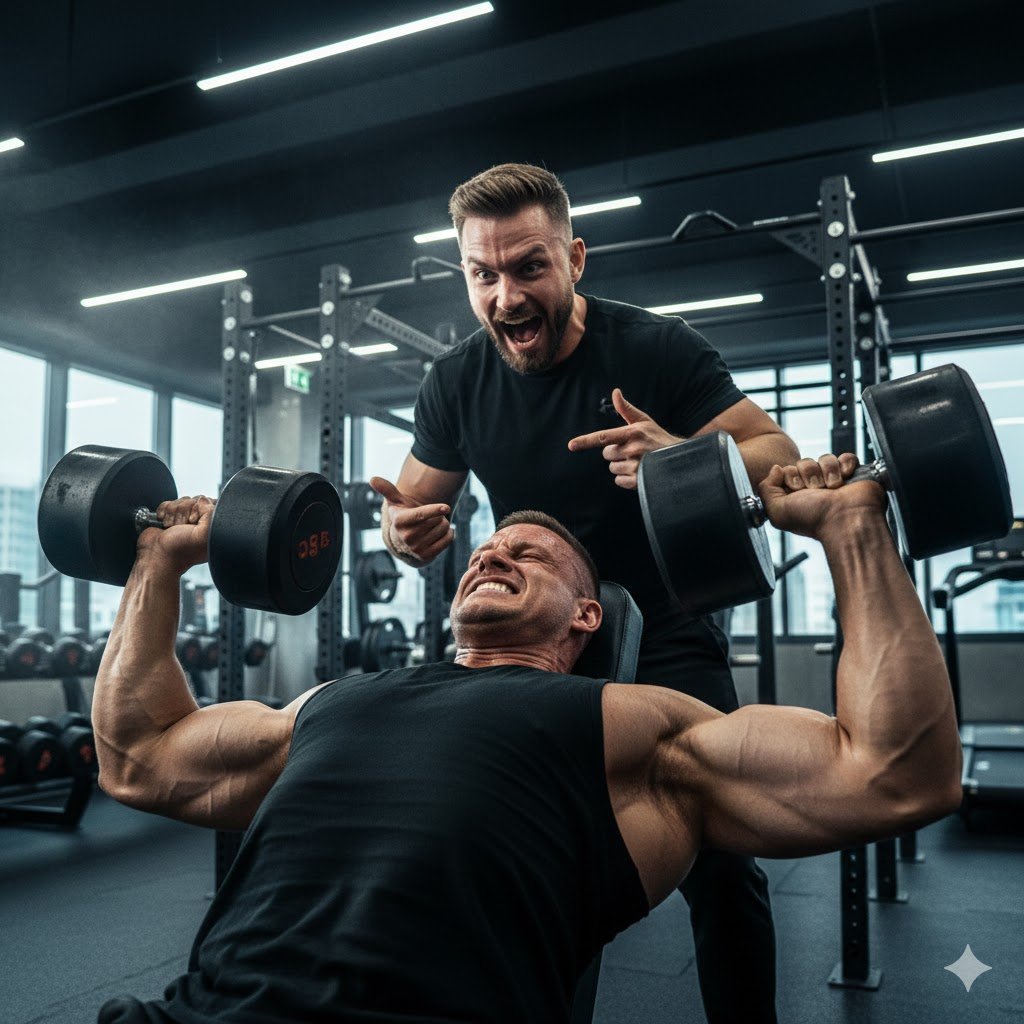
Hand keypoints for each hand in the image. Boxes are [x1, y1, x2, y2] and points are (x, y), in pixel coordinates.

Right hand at [138, 496, 214, 574]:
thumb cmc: (180, 550)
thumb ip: (211, 514)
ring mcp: (185, 519)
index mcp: (212, 526)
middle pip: (195, 499)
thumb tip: (203, 499)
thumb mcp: (203, 534)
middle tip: (182, 527)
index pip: (212, 503)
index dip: (201, 509)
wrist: (156, 556)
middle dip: (185, 512)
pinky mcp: (170, 516)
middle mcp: (200, 522)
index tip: (194, 522)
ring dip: (173, 514)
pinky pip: (168, 502)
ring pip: (181, 500)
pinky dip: (163, 512)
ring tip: (172, 528)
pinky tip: (164, 524)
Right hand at [370, 476, 453, 565]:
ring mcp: (416, 548)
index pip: (420, 515)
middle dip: (439, 515)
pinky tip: (440, 533)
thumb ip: (387, 489)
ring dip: (443, 524)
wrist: (404, 540)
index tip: (446, 507)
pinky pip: (448, 540)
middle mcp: (406, 537)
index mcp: (399, 521)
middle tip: (430, 516)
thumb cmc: (403, 514)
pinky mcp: (426, 556)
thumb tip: (372, 479)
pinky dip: (449, 534)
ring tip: (432, 525)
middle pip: (437, 520)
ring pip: (443, 529)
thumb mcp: (395, 502)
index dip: (434, 510)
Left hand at [567, 388, 682, 489]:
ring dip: (621, 466)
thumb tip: (615, 392)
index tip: (571, 445)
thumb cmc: (658, 438)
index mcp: (632, 433)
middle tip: (632, 451)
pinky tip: (638, 472)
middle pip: (606, 454)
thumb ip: (626, 409)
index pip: (603, 437)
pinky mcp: (638, 481)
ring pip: (612, 468)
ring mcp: (636, 466)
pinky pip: (618, 481)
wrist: (679, 460)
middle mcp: (633, 449)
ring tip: (638, 462)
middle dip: (615, 453)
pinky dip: (625, 479)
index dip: (585, 441)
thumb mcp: (644, 421)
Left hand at [758, 454, 887, 539]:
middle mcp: (815, 487)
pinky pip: (846, 457)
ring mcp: (834, 479)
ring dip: (827, 471)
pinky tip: (845, 478)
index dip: (791, 476)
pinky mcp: (853, 474)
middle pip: (804, 462)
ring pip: (825, 458)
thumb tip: (775, 469)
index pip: (787, 470)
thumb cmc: (814, 519)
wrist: (846, 519)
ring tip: (832, 487)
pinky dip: (845, 465)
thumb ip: (766, 489)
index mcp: (797, 495)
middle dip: (808, 474)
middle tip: (816, 490)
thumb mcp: (778, 511)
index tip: (798, 489)